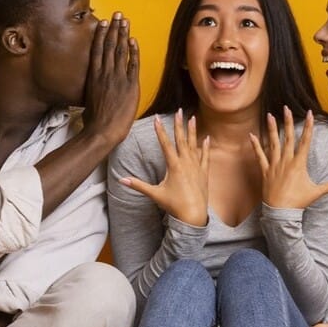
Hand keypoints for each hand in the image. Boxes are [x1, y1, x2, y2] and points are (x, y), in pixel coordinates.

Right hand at [83, 12, 140, 143]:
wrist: (103, 130)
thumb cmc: (94, 119)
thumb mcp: (89, 99)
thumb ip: (94, 87)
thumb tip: (95, 84)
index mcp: (93, 75)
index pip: (97, 49)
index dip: (101, 34)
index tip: (103, 22)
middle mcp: (105, 73)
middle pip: (109, 45)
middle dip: (113, 28)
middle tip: (117, 14)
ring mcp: (117, 78)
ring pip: (120, 51)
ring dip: (123, 34)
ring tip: (125, 21)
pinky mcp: (130, 85)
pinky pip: (132, 64)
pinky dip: (133, 51)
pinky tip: (133, 40)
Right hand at [119, 110, 210, 225]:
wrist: (194, 216)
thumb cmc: (174, 205)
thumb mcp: (154, 194)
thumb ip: (138, 185)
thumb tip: (121, 180)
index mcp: (174, 166)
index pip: (165, 144)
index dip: (160, 131)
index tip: (157, 119)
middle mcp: (186, 163)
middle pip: (181, 140)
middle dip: (178, 124)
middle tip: (178, 111)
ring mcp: (196, 167)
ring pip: (194, 145)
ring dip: (192, 131)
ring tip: (192, 118)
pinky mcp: (204, 173)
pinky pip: (205, 156)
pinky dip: (206, 147)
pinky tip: (206, 137)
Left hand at [250, 108, 327, 209]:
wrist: (280, 213)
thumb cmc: (298, 202)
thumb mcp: (316, 192)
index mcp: (299, 164)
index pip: (305, 141)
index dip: (308, 127)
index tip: (310, 114)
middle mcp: (286, 161)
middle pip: (288, 138)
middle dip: (288, 122)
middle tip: (286, 108)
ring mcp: (275, 165)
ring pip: (273, 143)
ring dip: (272, 129)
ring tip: (270, 115)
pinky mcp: (265, 171)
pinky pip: (260, 156)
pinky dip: (256, 145)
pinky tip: (251, 135)